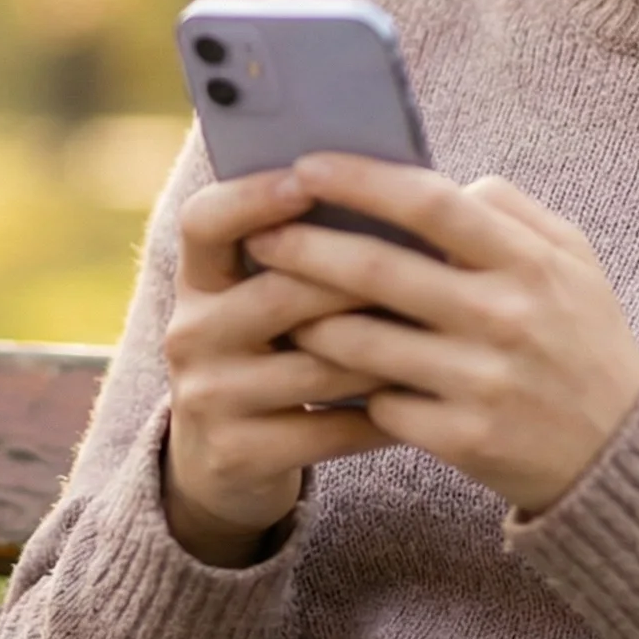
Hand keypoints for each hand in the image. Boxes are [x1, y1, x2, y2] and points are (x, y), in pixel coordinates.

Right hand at [159, 166, 395, 565]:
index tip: (308, 177)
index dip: (252, 196)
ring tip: (446, 333)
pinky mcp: (236, 454)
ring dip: (387, 351)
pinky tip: (427, 400)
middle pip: (279, 292)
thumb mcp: (262, 300)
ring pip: (317, 364)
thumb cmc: (271, 354)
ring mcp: (209, 397)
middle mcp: (191, 333)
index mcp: (197, 280)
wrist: (221, 461)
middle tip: (430, 262)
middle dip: (359, 278)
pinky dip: (385, 415)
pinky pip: (329, 429)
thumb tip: (393, 189)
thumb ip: (305, 254)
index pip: (204, 221)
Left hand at [245, 153, 638, 515]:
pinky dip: (348, 386)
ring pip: (364, 343)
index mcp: (529, 263)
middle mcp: (506, 318)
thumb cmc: (582, 337)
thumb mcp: (572, 259)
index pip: (432, 205)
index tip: (307, 166)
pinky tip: (323, 371)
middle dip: (307, 248)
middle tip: (261, 235)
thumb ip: (509, 210)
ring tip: (274, 303)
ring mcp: (484, 382)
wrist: (618, 450)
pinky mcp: (464, 440)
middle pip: (381, 271)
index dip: (362, 181)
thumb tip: (434, 180)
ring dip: (309, 320)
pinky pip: (380, 404)